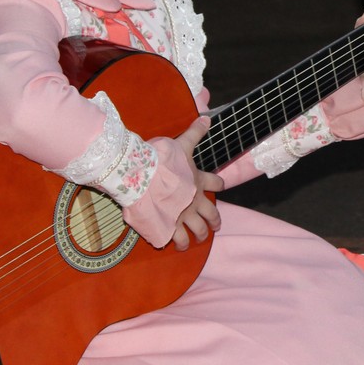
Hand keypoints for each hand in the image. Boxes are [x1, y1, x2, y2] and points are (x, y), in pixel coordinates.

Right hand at [170, 116, 222, 251]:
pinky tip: (180, 246)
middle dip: (215, 221)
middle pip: (212, 214)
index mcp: (199, 180)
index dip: (219, 183)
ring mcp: (183, 216)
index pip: (216, 182)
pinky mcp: (170, 227)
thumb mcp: (181, 143)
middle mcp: (195, 200)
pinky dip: (181, 244)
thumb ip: (195, 132)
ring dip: (201, 235)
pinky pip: (179, 240)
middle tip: (216, 225)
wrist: (142, 176)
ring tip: (199, 238)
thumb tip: (207, 118)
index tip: (221, 185)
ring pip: (199, 231)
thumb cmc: (162, 159)